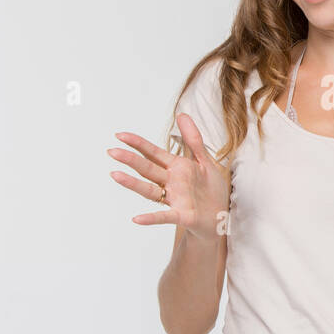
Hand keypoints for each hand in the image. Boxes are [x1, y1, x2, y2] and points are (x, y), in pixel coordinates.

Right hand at [107, 114, 229, 241]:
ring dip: (133, 183)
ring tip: (115, 175)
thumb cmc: (211, 189)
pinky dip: (151, 218)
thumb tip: (181, 115)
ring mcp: (175, 199)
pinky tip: (137, 219)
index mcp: (176, 168)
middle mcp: (171, 183)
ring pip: (150, 190)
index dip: (138, 144)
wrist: (222, 215)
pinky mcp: (182, 215)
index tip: (120, 135)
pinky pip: (165, 216)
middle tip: (112, 151)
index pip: (153, 153)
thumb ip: (193, 139)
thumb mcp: (205, 160)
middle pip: (147, 169)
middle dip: (130, 160)